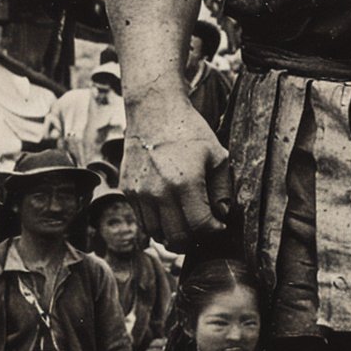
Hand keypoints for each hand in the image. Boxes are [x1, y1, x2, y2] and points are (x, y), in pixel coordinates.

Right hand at [121, 99, 231, 245]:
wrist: (153, 111)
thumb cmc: (189, 132)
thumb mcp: (217, 155)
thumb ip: (222, 189)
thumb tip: (222, 215)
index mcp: (185, 183)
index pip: (199, 226)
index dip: (212, 231)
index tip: (218, 225)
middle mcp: (159, 192)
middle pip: (177, 238)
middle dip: (193, 239)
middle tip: (202, 229)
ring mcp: (140, 193)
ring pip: (156, 234)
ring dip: (173, 235)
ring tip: (185, 224)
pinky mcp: (128, 191)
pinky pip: (143, 221)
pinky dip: (157, 225)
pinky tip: (169, 213)